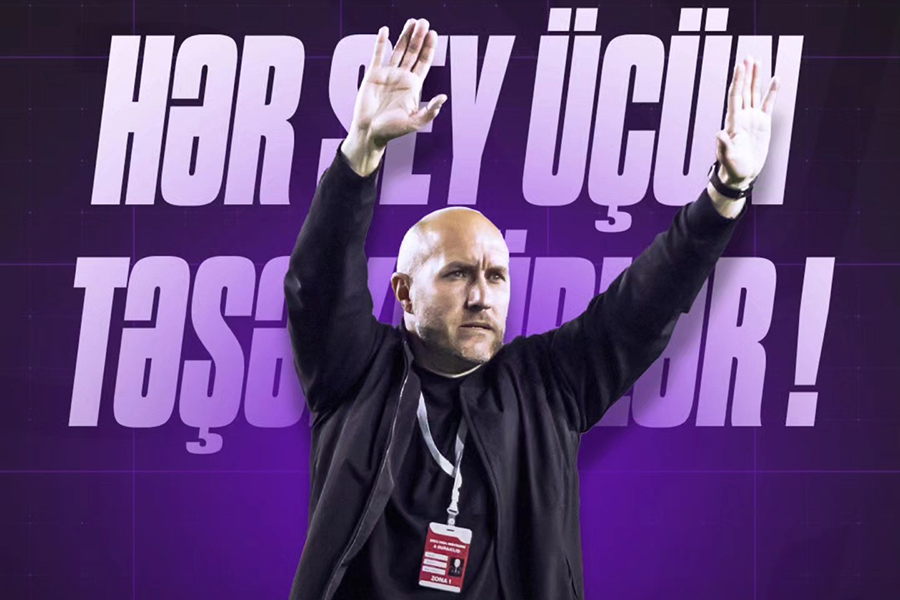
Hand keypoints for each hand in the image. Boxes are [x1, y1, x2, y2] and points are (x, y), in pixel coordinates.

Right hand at [343, 18, 447, 174]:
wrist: (369, 133)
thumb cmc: (392, 131)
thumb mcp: (414, 123)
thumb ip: (430, 111)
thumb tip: (443, 97)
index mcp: (413, 87)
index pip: (423, 62)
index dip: (429, 48)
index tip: (433, 33)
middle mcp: (401, 78)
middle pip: (413, 52)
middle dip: (418, 37)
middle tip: (423, 21)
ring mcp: (387, 75)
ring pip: (398, 50)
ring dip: (404, 36)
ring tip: (411, 21)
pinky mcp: (372, 75)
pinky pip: (378, 55)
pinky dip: (381, 42)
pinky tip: (385, 30)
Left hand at [715, 55, 779, 188]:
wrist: (741, 174)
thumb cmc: (732, 167)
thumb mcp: (727, 158)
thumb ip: (724, 145)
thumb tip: (719, 133)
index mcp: (733, 122)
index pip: (735, 97)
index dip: (737, 81)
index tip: (739, 67)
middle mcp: (742, 116)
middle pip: (744, 91)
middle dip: (745, 74)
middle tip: (747, 57)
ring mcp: (752, 118)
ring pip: (754, 93)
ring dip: (756, 78)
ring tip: (757, 62)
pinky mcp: (763, 123)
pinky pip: (768, 104)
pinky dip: (772, 92)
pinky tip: (775, 79)